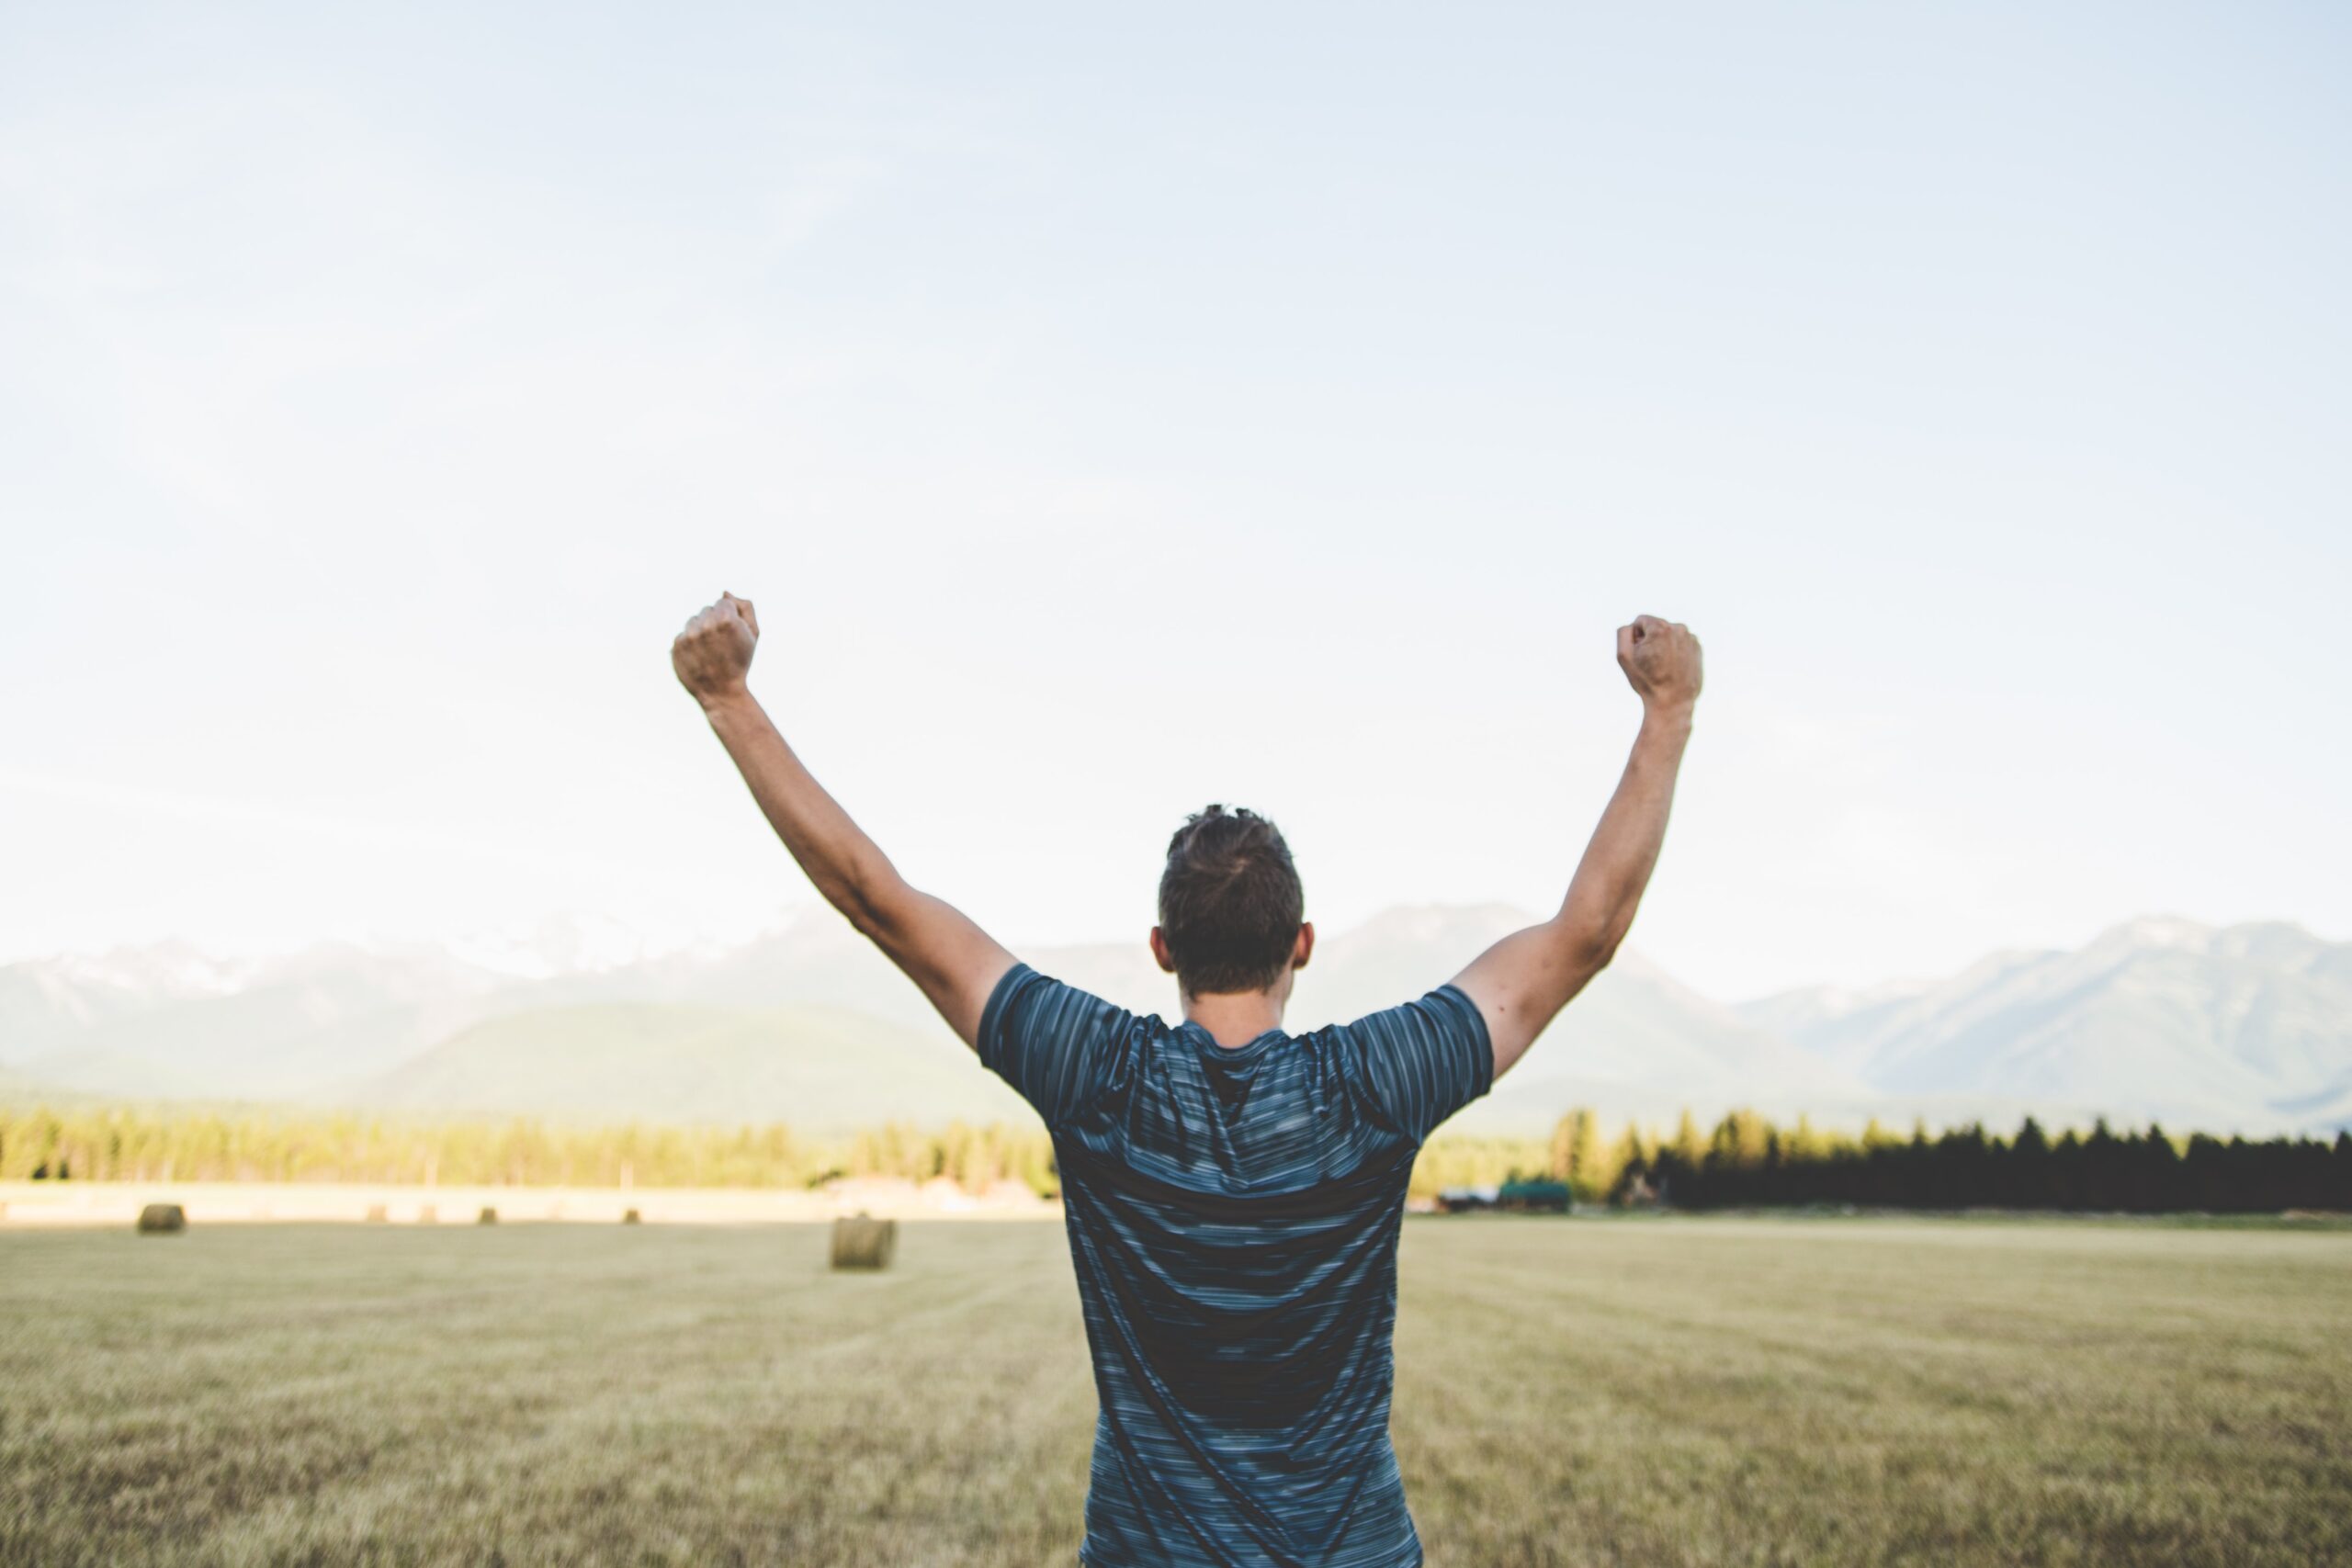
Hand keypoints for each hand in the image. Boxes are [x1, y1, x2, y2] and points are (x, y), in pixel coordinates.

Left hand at [672, 592, 758, 707]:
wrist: (721, 692)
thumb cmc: (740, 662)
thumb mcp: (753, 634)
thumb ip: (745, 608)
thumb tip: (725, 592)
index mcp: (727, 619)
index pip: (724, 602)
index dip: (730, 617)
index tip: (732, 634)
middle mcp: (706, 625)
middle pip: (708, 610)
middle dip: (715, 622)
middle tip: (721, 644)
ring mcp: (689, 635)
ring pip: (693, 620)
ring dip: (701, 631)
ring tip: (709, 650)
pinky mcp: (676, 645)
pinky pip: (683, 634)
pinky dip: (690, 643)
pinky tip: (699, 656)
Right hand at [1616, 615, 1701, 717]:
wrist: (1672, 703)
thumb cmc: (1646, 681)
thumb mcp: (1624, 656)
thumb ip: (1623, 632)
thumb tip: (1634, 626)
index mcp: (1660, 627)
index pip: (1641, 621)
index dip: (1636, 638)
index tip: (1641, 655)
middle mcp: (1679, 628)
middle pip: (1656, 627)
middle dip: (1651, 641)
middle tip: (1652, 664)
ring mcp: (1691, 638)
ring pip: (1668, 635)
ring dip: (1663, 646)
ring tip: (1663, 667)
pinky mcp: (1698, 648)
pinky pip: (1680, 643)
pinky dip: (1675, 652)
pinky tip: (1673, 668)